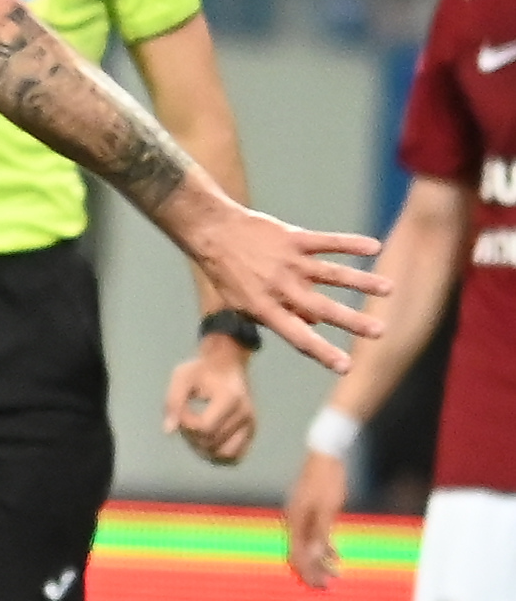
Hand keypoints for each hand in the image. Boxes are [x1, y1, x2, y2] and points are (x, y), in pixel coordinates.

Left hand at [163, 340, 256, 465]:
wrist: (226, 365)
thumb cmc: (201, 370)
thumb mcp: (181, 377)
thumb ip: (173, 402)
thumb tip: (169, 432)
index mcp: (231, 398)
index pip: (204, 428)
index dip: (186, 424)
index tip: (180, 410)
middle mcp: (245, 414)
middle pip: (212, 442)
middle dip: (191, 435)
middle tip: (185, 417)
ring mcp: (251, 424)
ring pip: (224, 454)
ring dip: (202, 448)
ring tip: (195, 430)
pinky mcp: (251, 432)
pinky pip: (235, 456)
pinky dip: (217, 455)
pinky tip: (204, 441)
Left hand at [179, 202, 383, 371]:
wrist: (212, 233)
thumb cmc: (228, 274)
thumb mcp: (242, 304)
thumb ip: (277, 316)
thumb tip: (313, 325)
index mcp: (265, 308)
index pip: (298, 337)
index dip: (322, 353)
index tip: (346, 367)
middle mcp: (281, 288)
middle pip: (322, 308)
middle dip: (352, 321)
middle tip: (380, 332)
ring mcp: (289, 262)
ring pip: (332, 274)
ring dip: (362, 281)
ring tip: (389, 290)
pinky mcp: (294, 239)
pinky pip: (327, 242)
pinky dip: (350, 243)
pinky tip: (375, 247)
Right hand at [284, 448, 347, 589]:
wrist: (326, 455)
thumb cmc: (328, 481)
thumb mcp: (328, 509)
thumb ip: (320, 534)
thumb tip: (313, 557)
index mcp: (296, 521)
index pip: (297, 555)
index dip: (309, 573)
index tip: (321, 586)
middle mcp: (294, 521)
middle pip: (300, 553)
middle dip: (313, 571)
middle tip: (328, 586)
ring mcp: (300, 516)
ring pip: (307, 546)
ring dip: (320, 561)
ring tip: (335, 574)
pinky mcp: (309, 511)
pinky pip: (313, 536)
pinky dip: (323, 548)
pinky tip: (336, 555)